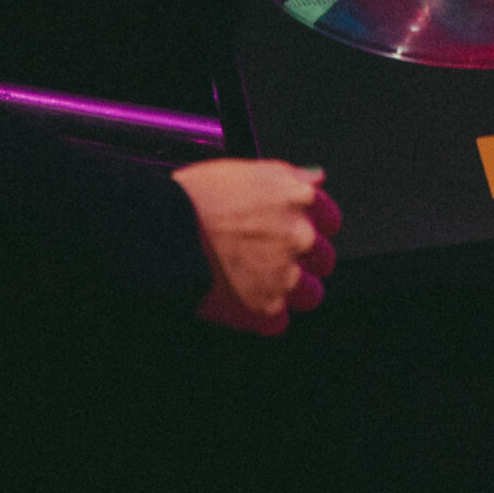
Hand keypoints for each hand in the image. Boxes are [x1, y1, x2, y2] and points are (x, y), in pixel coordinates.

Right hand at [172, 159, 340, 335]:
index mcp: (298, 199)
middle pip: (323, 258)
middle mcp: (300, 237)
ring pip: (309, 294)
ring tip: (259, 284)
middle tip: (271, 258)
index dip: (313, 226)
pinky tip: (244, 303)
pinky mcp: (266, 308)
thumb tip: (315, 176)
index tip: (297, 231)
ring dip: (291, 292)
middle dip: (303, 261)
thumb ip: (288, 176)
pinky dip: (264, 317)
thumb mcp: (246, 170)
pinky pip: (279, 322)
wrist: (164, 231)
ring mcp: (285, 274)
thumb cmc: (193, 199)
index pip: (329, 218)